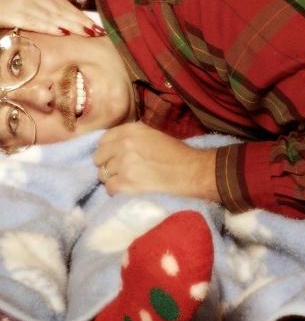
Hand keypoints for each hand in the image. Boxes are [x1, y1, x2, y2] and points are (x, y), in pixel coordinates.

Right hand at [0, 0, 98, 36]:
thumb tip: (57, 14)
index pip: (61, 1)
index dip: (78, 13)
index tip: (93, 22)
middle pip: (61, 8)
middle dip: (80, 21)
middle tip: (98, 31)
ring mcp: (21, 0)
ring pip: (51, 15)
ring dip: (71, 25)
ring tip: (87, 33)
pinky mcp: (10, 11)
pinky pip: (33, 21)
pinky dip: (49, 26)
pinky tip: (62, 32)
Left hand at [95, 122, 220, 201]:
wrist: (189, 171)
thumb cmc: (175, 153)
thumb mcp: (153, 135)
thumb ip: (131, 137)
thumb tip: (111, 146)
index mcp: (132, 130)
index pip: (103, 139)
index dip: (108, 149)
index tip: (115, 156)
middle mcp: (125, 144)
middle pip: (98, 157)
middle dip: (107, 164)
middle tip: (122, 169)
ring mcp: (124, 164)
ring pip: (102, 174)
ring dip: (113, 178)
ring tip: (129, 179)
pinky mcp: (125, 183)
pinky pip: (109, 188)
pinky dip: (118, 190)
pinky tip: (131, 188)